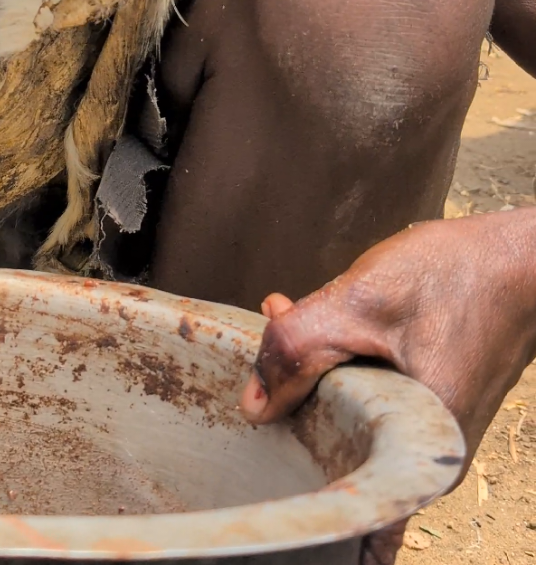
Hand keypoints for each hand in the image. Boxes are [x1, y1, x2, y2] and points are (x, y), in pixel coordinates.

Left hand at [239, 211, 535, 562]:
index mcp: (413, 452)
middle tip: (269, 348)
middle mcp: (424, 458)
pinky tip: (318, 322)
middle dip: (292, 405)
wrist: (517, 258)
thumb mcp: (357, 301)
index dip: (299, 479)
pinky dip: (340, 364)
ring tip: (286, 317)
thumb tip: (253, 407)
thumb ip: (298, 349)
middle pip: (335, 451)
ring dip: (313, 374)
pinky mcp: (426, 404)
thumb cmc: (455, 276)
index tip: (267, 444)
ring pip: (348, 416)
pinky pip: (370, 396)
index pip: (343, 504)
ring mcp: (426, 433)